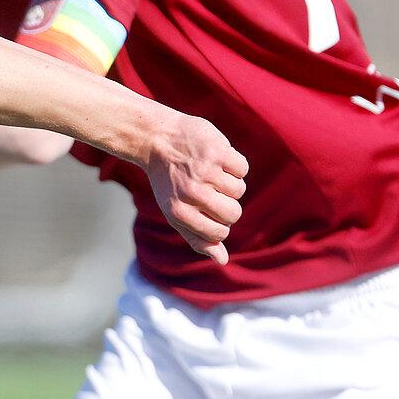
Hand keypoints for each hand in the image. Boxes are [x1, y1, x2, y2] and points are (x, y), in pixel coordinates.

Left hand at [142, 115, 246, 263]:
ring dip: (229, 182)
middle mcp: (192, 193)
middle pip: (233, 213)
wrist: (156, 139)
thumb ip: (198, 239)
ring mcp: (205, 171)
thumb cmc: (169, 182)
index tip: (207, 209)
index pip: (220, 232)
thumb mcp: (175, 213)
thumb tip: (223, 260)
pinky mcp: (217, 151)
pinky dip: (233, 164)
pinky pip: (242, 168)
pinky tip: (215, 159)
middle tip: (208, 189)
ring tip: (208, 172)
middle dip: (226, 204)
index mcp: (179, 212)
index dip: (219, 222)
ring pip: (239, 190)